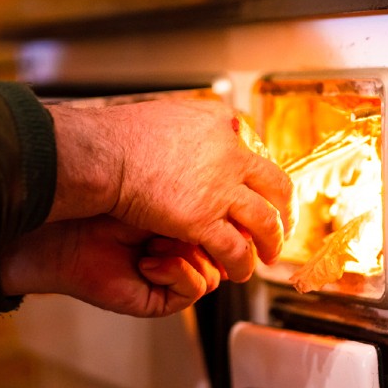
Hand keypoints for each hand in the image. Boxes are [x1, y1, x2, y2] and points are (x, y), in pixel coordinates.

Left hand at [0, 215, 221, 316]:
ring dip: (188, 254)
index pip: (226, 230)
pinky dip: (176, 271)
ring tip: (156, 242)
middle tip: (188, 225)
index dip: (227, 224)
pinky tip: (149, 260)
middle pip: (227, 253)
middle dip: (212, 238)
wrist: (68, 237)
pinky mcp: (161, 299)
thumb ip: (199, 203)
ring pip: (215, 274)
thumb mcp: (163, 199)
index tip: (221, 209)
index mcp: (184, 225)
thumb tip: (237, 205)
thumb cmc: (105, 211)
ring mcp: (172, 277)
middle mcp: (181, 252)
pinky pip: (193, 289)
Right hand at [45, 99, 294, 282]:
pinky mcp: (205, 220)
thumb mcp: (172, 115)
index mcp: (224, 125)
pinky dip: (241, 264)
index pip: (259, 154)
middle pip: (277, 186)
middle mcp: (231, 154)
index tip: (264, 192)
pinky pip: (236, 250)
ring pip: (265, 222)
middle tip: (284, 225)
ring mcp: (221, 188)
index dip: (264, 180)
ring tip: (267, 255)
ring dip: (271, 242)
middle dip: (285, 211)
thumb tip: (209, 130)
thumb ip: (197, 127)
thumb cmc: (121, 136)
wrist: (101, 155)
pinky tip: (238, 272)